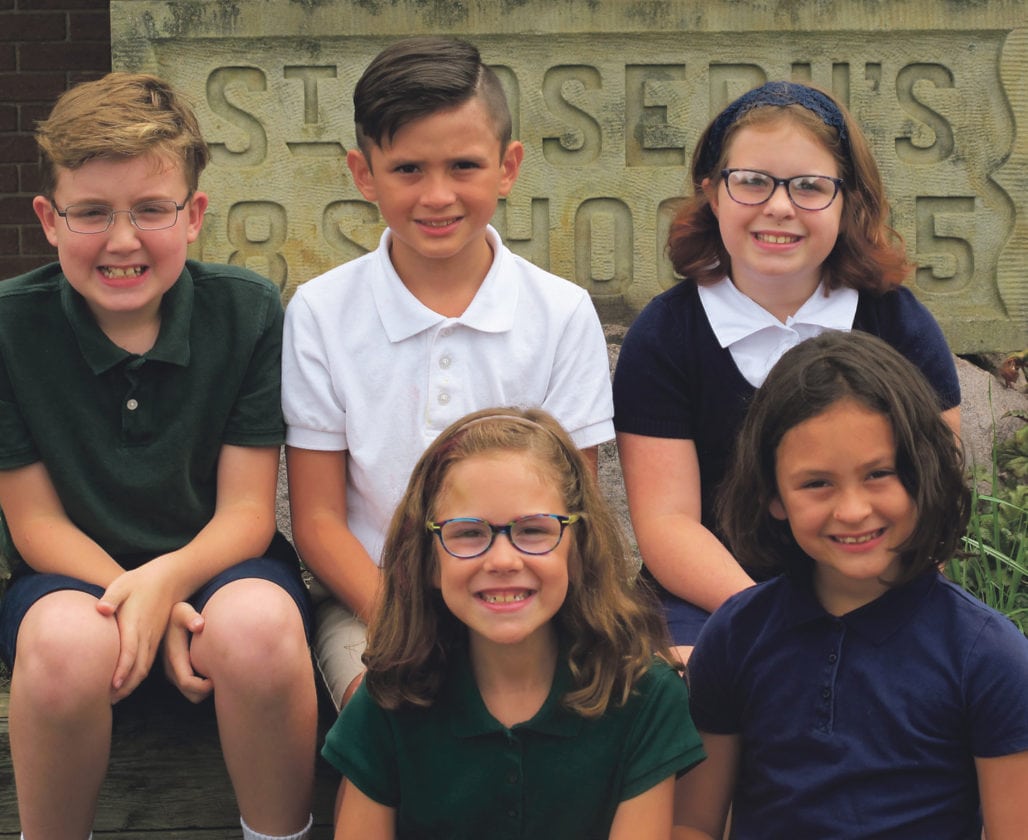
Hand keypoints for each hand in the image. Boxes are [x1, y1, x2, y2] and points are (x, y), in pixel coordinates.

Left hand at [96, 561, 179, 701]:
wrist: (171, 577)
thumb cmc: (141, 580)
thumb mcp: (124, 583)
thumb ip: (111, 597)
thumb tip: (100, 610)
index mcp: (136, 623)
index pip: (129, 652)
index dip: (121, 670)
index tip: (111, 686)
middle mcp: (147, 634)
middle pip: (138, 667)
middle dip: (124, 686)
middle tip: (107, 702)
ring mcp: (154, 637)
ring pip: (145, 667)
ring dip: (131, 685)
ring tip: (115, 698)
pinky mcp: (156, 637)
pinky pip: (148, 662)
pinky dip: (137, 676)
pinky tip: (127, 682)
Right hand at [162, 601, 211, 703]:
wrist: (165, 617)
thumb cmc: (178, 614)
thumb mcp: (182, 611)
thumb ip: (190, 617)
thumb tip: (199, 624)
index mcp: (174, 658)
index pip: (187, 683)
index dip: (203, 686)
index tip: (217, 678)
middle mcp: (172, 670)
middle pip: (191, 695)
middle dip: (207, 691)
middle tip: (223, 677)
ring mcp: (174, 673)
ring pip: (192, 694)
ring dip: (205, 690)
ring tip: (219, 674)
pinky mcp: (178, 673)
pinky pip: (191, 688)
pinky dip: (202, 686)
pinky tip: (213, 671)